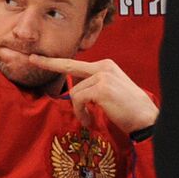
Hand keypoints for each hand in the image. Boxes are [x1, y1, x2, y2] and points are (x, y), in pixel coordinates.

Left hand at [27, 55, 157, 133]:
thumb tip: (73, 88)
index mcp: (105, 66)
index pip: (75, 63)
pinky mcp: (101, 89)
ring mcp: (102, 76)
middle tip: (31, 58)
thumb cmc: (127, 108)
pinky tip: (89, 120)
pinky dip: (81, 113)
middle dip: (48, 63)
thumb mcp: (110, 90)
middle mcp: (103, 67)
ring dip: (79, 109)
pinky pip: (78, 101)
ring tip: (89, 117)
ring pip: (74, 92)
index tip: (35, 57)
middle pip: (68, 67)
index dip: (53, 61)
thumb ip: (93, 84)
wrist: (147, 119)